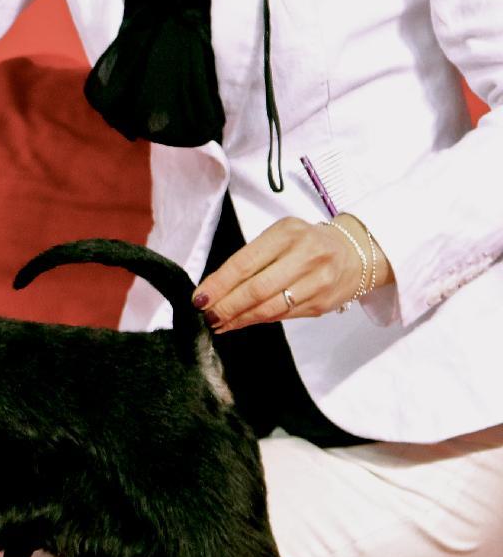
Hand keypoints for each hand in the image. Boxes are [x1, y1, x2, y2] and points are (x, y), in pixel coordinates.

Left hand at [193, 213, 392, 332]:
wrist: (356, 252)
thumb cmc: (306, 244)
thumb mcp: (280, 238)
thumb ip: (250, 260)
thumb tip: (212, 290)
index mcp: (287, 233)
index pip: (245, 263)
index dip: (218, 284)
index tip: (199, 299)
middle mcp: (305, 255)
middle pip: (256, 289)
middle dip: (226, 306)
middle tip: (207, 316)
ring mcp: (317, 281)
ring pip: (269, 308)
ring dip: (238, 319)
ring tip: (219, 323)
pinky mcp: (322, 303)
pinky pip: (282, 316)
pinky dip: (256, 321)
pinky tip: (240, 323)